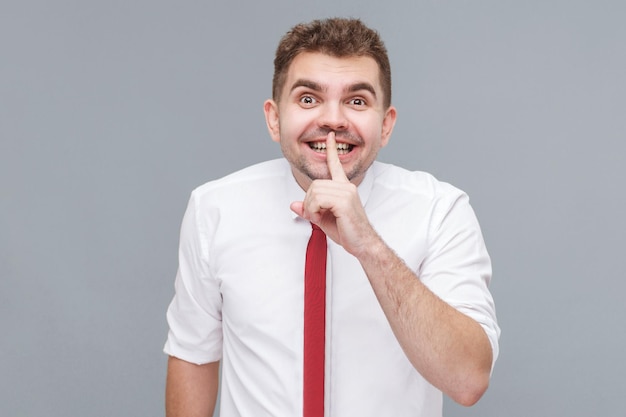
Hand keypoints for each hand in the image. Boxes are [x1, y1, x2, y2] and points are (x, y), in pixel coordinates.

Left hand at [290, 132, 378, 255]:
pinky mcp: (344, 201)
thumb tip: (293, 205)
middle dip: (309, 202)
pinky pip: (318, 200)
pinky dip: (314, 211)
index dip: (331, 150)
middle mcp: (346, 186)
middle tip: (316, 216)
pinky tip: (321, 218)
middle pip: (314, 184)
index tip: (330, 136)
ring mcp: (346, 192)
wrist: (363, 244)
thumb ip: (309, 210)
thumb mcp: (323, 220)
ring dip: (311, 208)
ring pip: (314, 192)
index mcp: (344, 187)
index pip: (336, 165)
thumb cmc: (347, 232)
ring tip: (320, 218)